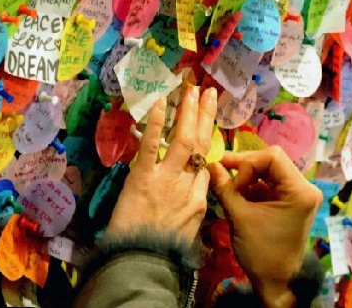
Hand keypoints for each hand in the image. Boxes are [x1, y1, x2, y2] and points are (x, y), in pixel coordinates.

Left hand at [107, 86, 217, 244]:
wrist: (142, 261)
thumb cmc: (162, 252)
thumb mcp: (187, 234)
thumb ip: (190, 213)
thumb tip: (192, 201)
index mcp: (199, 200)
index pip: (207, 165)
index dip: (208, 141)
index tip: (208, 123)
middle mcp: (188, 185)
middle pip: (202, 145)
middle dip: (206, 117)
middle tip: (209, 93)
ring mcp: (167, 179)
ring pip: (183, 140)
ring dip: (188, 112)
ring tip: (192, 90)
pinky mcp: (144, 176)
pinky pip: (152, 145)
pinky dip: (155, 123)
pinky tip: (160, 103)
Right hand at [208, 147, 322, 307]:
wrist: (275, 282)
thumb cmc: (261, 251)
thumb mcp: (239, 216)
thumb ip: (224, 187)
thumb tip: (209, 163)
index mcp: (300, 191)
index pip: (272, 157)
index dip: (247, 162)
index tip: (232, 181)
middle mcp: (304, 188)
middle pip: (270, 161)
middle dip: (244, 167)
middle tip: (221, 174)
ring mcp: (297, 195)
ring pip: (267, 171)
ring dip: (246, 177)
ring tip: (228, 189)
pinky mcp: (289, 202)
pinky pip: (268, 184)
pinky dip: (250, 187)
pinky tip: (237, 196)